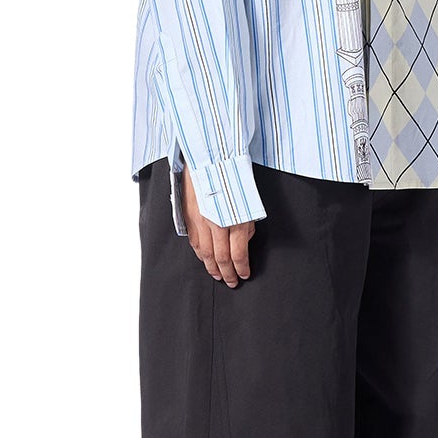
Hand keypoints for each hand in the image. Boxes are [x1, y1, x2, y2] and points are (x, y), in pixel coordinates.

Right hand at [182, 168, 254, 286]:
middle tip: (232, 282)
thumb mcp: (249, 200)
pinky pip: (194, 242)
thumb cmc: (232, 174)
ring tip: (218, 275)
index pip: (238, 254)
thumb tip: (244, 240)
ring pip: (204, 253)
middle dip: (227, 273)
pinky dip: (200, 254)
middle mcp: (216, 222)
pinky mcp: (188, 216)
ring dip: (212, 267)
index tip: (245, 274)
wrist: (209, 156)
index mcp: (234, 219)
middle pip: (220, 258)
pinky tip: (205, 259)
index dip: (242, 268)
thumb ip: (247, 223)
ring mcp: (200, 220)